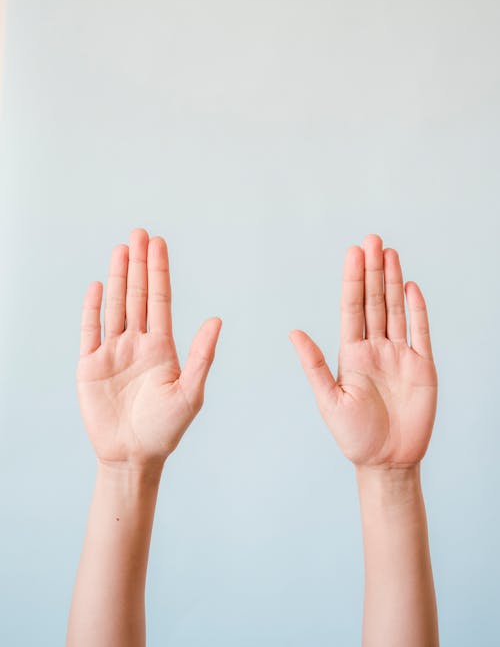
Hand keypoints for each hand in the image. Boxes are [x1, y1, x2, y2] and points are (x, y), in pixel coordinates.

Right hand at [77, 228, 221, 468]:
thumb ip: (202, 355)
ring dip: (118, 277)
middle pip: (138, 295)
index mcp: (162, 347)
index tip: (158, 243)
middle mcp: (138, 343)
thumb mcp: (190, 392)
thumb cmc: (165, 429)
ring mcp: (113, 352)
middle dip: (139, 264)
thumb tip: (217, 319)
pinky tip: (99, 286)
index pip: (160, 300)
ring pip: (116, 306)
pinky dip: (93, 309)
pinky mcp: (91, 366)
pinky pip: (91, 331)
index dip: (159, 271)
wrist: (133, 457)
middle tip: (139, 233)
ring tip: (121, 249)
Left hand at [290, 235, 436, 468]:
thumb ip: (314, 364)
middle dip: (373, 271)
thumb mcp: (329, 400)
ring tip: (390, 253)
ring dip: (393, 282)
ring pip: (395, 310)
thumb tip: (293, 332)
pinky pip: (420, 332)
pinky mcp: (422, 367)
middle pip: (374, 301)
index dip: (353, 279)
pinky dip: (417, 310)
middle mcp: (374, 348)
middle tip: (373, 240)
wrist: (386, 462)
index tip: (353, 253)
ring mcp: (399, 355)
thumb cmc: (354, 436)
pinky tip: (411, 287)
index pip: (352, 307)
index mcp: (351, 353)